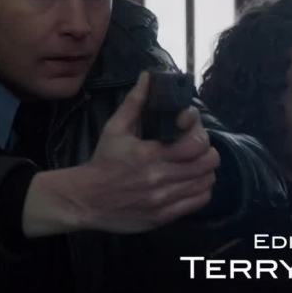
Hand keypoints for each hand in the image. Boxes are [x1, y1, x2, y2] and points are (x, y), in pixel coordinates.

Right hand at [23, 71, 219, 236]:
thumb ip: (135, 102)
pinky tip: (191, 182)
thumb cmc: (103, 161)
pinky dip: (201, 189)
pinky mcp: (164, 216)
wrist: (84, 200)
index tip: (191, 126)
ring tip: (195, 163)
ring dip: (205, 170)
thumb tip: (148, 76)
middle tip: (197, 147)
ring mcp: (164, 200)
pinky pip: (198, 201)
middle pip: (207, 163)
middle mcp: (160, 179)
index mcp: (149, 155)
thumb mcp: (114, 128)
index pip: (195, 143)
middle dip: (207, 150)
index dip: (200, 131)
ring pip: (206, 182)